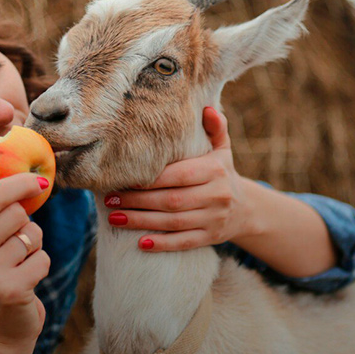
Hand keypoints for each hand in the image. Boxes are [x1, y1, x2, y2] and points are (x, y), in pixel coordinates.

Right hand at [0, 173, 50, 348]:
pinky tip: (27, 280)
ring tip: (20, 265)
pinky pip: (43, 258)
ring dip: (35, 247)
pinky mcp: (10, 290)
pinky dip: (42, 267)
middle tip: (17, 244)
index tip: (39, 180)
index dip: (19, 183)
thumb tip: (4, 165)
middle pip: (16, 213)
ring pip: (33, 235)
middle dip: (27, 225)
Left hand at [103, 106, 253, 251]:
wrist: (245, 208)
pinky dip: (162, 244)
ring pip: (173, 223)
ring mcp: (214, 219)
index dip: (150, 178)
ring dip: (141, 222)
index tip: (123, 177)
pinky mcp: (210, 238)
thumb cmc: (221, 172)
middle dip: (137, 201)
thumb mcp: (222, 149)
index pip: (178, 175)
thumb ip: (215, 128)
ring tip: (114, 218)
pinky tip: (140, 244)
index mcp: (215, 170)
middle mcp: (216, 196)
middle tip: (109, 199)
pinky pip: (184, 243)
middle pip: (171, 200)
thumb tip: (205, 109)